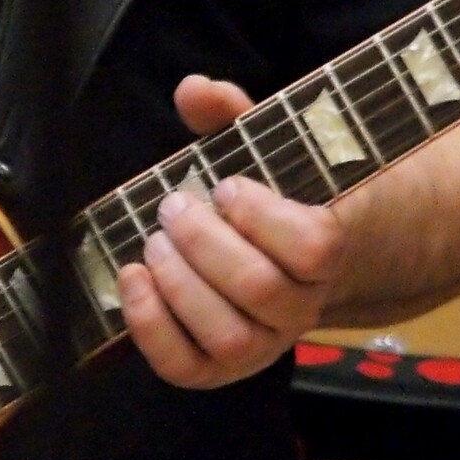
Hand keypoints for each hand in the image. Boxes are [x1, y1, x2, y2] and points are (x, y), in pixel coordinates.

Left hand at [115, 72, 346, 389]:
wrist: (280, 270)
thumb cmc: (263, 204)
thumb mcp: (258, 152)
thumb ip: (232, 115)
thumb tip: (194, 89)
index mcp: (326, 253)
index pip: (315, 248)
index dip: (264, 216)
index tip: (227, 186)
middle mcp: (300, 308)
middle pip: (259, 288)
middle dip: (204, 243)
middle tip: (173, 207)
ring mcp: (262, 346)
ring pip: (229, 336)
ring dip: (180, 284)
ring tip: (156, 242)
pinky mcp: (218, 370)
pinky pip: (186, 367)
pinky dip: (150, 326)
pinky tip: (133, 277)